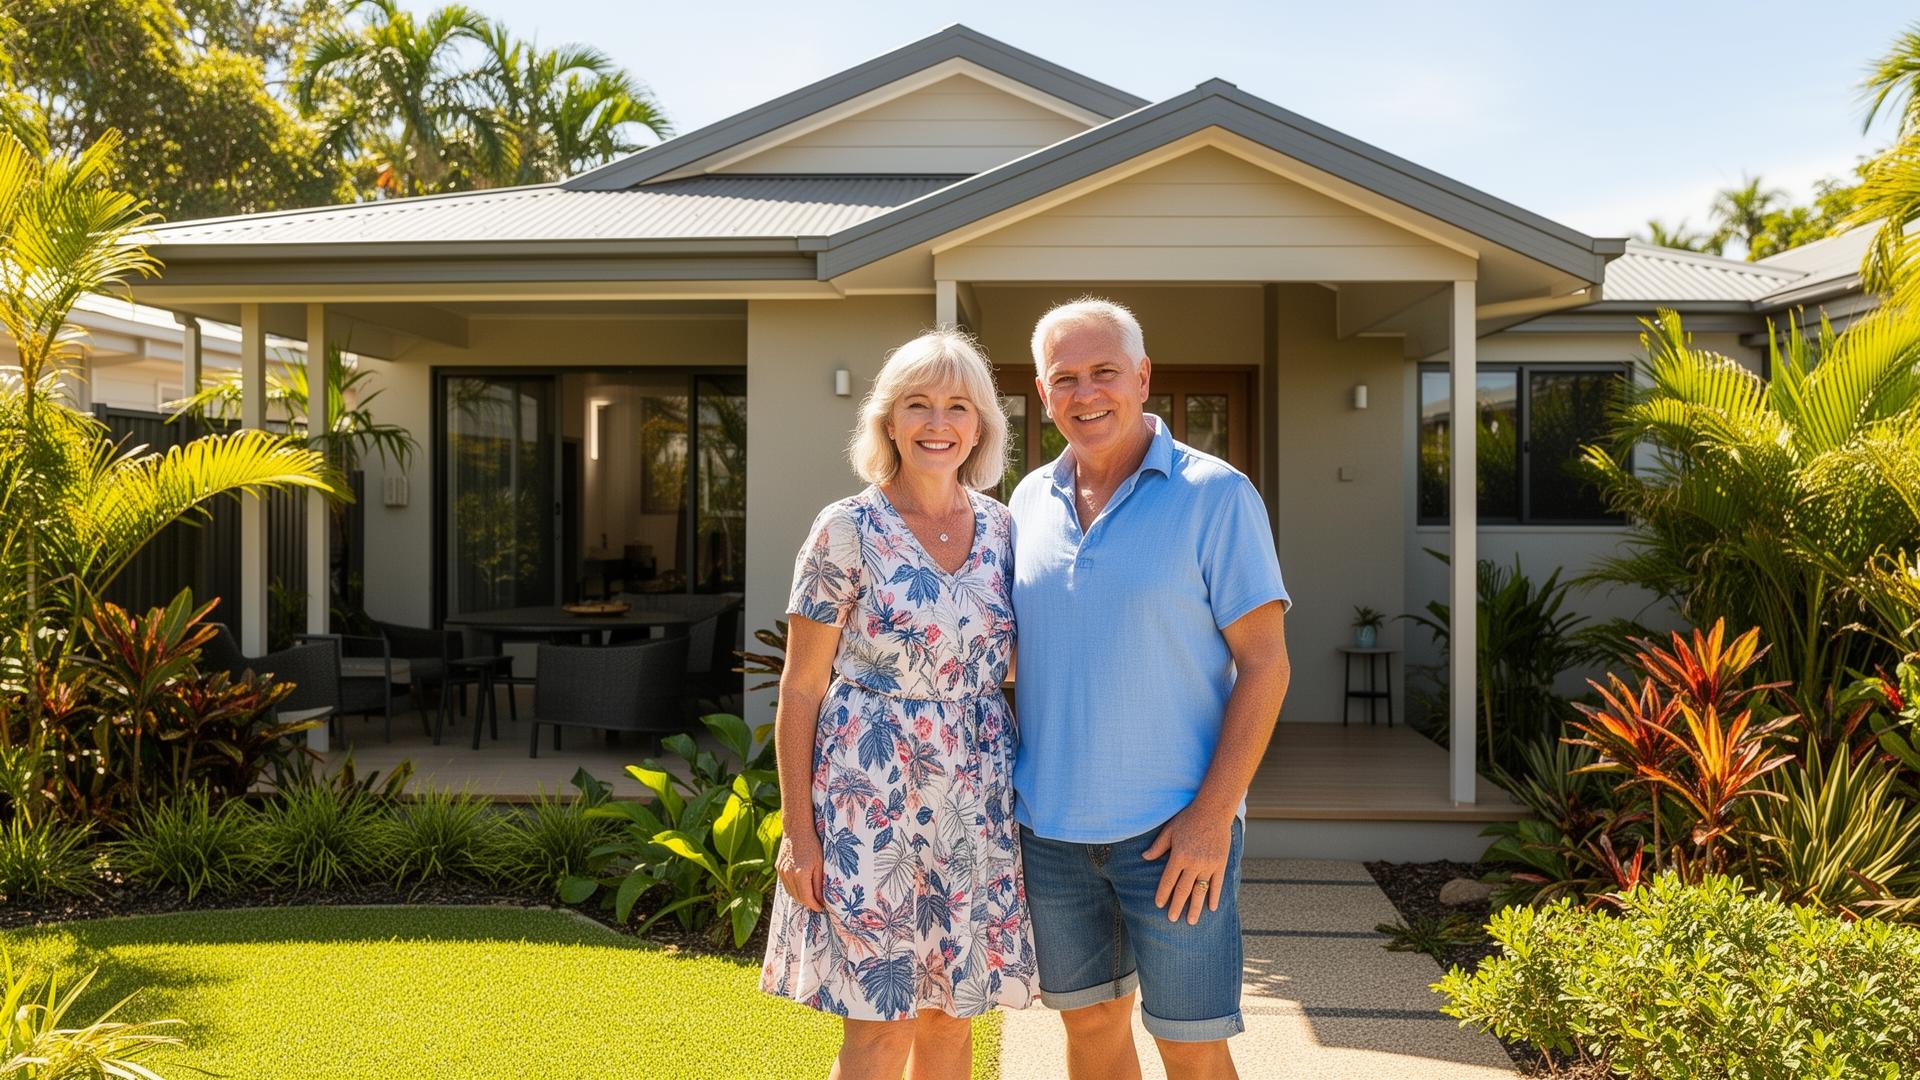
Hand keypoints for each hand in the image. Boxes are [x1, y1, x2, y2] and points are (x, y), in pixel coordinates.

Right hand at [775, 834, 825, 912]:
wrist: (797, 830)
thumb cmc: (812, 844)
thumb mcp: (820, 864)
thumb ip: (819, 883)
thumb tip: (821, 899)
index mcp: (800, 874)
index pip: (807, 898)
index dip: (815, 905)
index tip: (821, 908)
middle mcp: (789, 874)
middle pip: (798, 897)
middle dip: (808, 903)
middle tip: (817, 904)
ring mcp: (782, 872)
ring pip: (791, 892)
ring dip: (800, 898)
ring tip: (810, 897)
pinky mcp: (778, 868)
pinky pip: (786, 885)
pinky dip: (793, 889)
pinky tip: (801, 888)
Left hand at [1142, 803, 1233, 924]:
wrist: (1214, 810)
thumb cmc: (1188, 819)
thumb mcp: (1169, 830)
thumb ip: (1158, 847)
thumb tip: (1144, 858)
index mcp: (1179, 855)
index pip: (1168, 880)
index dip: (1163, 894)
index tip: (1159, 905)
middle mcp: (1194, 863)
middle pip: (1183, 889)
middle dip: (1177, 906)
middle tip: (1172, 919)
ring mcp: (1209, 864)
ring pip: (1201, 890)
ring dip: (1196, 907)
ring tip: (1191, 921)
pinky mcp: (1221, 863)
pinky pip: (1217, 884)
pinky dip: (1214, 896)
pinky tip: (1211, 908)